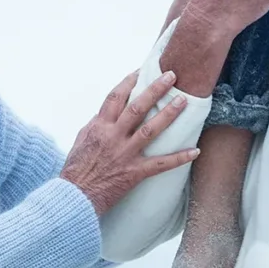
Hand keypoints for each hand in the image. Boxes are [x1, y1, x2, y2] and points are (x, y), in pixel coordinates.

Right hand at [62, 71, 199, 215]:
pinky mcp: (134, 173)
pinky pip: (161, 164)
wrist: (73, 197)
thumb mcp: (82, 140)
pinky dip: (179, 157)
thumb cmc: (76, 169)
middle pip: (137, 107)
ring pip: (151, 129)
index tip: (142, 70)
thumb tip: (107, 113)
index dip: (130, 81)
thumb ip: (96, 125)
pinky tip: (195, 151)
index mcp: (99, 126)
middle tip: (172, 75)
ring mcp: (125, 154)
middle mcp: (113, 136)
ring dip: (169, 114)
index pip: (116, 97)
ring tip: (183, 101)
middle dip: (155, 89)